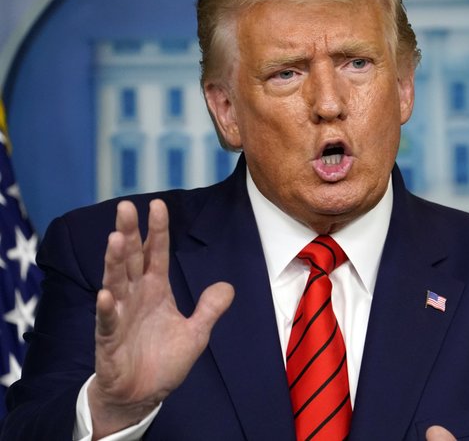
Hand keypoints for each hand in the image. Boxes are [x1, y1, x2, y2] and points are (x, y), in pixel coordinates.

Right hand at [88, 199, 234, 438]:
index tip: (157, 205)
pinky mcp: (109, 341)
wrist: (143, 396)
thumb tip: (228, 286)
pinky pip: (107, 322)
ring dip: (115, 262)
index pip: (155, 254)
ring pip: (116, 283)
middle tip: (125, 207)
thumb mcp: (196, 333)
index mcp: (156, 291)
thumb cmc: (164, 361)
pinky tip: (107, 295)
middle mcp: (136, 297)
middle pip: (131, 260)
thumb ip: (210, 309)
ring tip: (115, 239)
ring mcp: (120, 316)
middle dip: (128, 234)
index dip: (157, 231)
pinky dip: (107, 309)